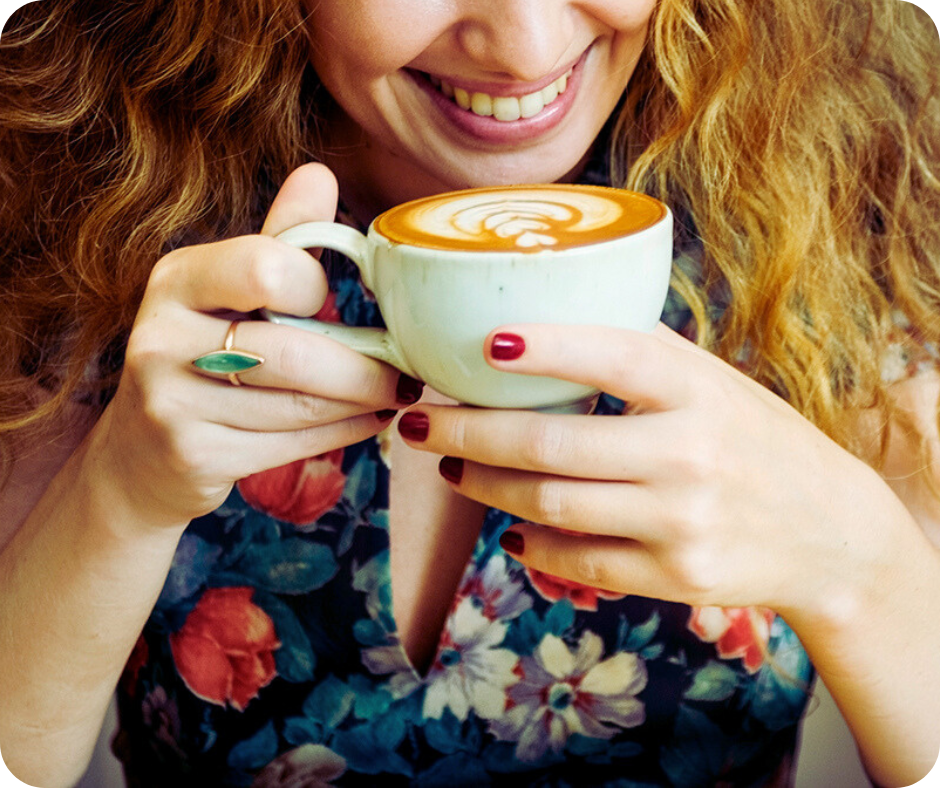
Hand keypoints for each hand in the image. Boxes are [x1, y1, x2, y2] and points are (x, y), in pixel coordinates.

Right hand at [88, 164, 418, 525]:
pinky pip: (291, 444)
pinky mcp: (193, 455)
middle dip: (365, 369)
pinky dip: (343, 434)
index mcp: (177, 278)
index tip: (340, 303)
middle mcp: (162, 337)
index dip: (316, 289)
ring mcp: (171, 402)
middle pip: (293, 353)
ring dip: (363, 404)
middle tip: (408, 375)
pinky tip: (368, 422)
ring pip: (299, 405)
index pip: (267, 270)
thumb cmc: (206, 353)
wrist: (144, 450)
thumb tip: (320, 173)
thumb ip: (280, 238)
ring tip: (396, 396)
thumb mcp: (230, 289)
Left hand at [397, 322, 896, 618]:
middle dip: (468, 434)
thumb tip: (543, 321)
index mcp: (698, 389)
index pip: (614, 355)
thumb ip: (641, 354)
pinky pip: (579, 563)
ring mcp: (684, 521)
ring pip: (552, 506)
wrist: (830, 531)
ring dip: (485, 487)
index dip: (546, 348)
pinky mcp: (677, 578)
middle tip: (417, 422)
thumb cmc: (755, 439)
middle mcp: (691, 454)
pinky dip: (532, 546)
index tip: (484, 341)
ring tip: (449, 469)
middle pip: (554, 444)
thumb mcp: (714, 381)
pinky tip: (509, 530)